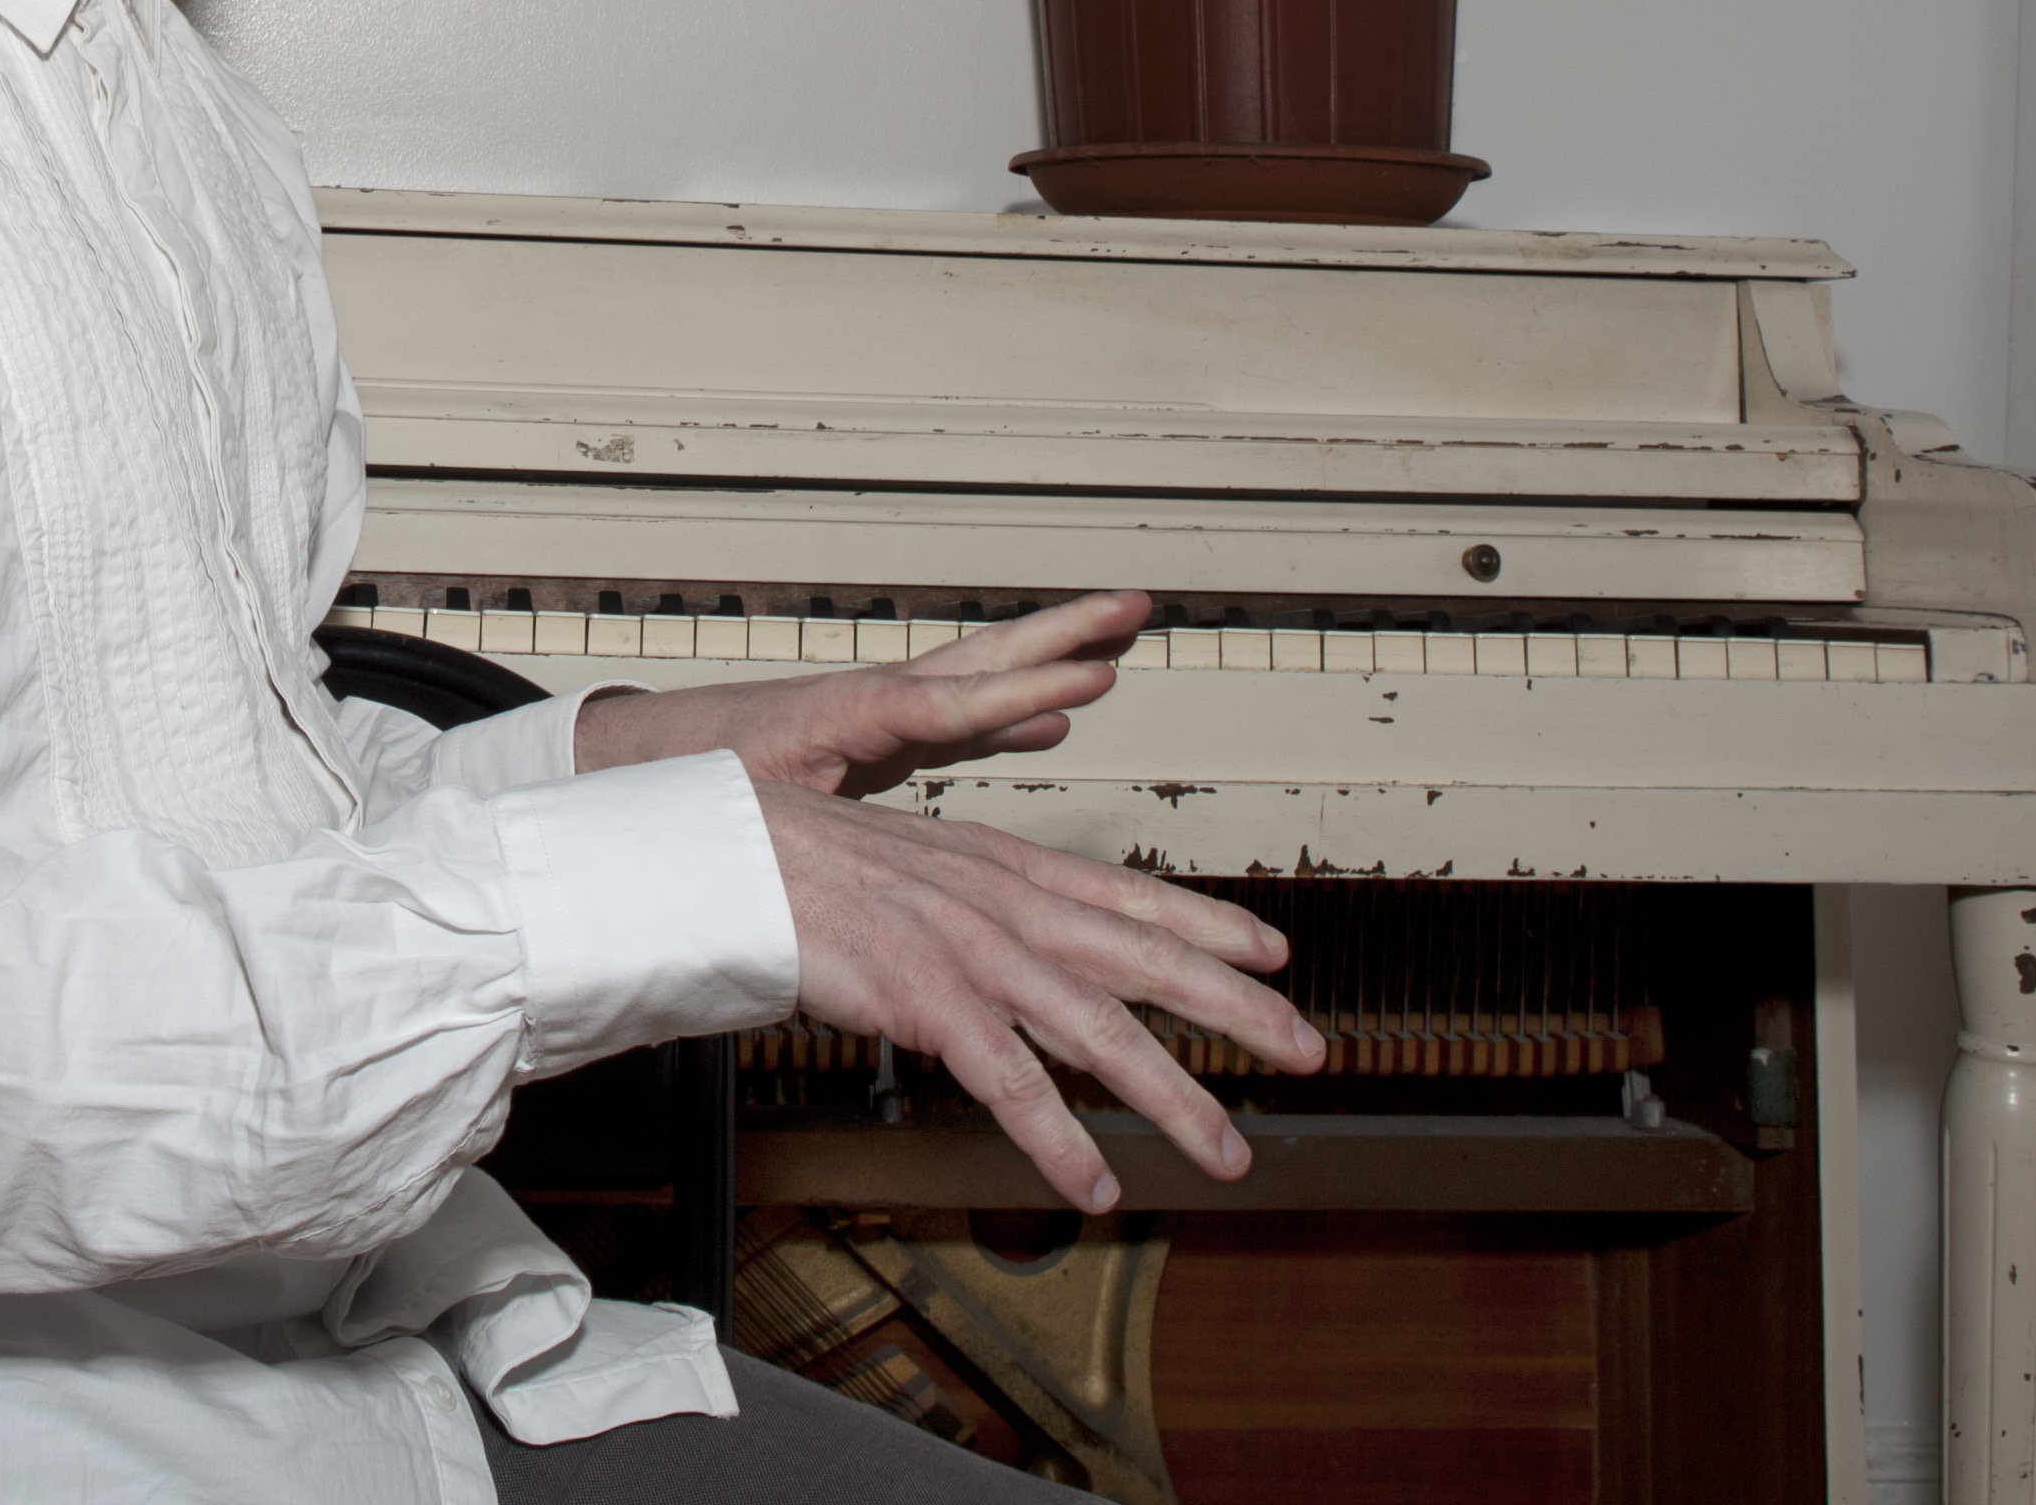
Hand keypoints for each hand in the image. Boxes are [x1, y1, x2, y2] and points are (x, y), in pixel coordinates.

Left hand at [571, 590, 1149, 798]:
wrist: (641, 760)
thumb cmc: (680, 781)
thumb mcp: (730, 806)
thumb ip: (776, 823)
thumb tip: (807, 838)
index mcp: (840, 717)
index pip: (940, 704)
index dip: (1011, 698)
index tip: (1083, 679)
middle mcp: (869, 701)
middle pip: (977, 661)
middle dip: (1056, 633)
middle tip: (1129, 609)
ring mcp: (878, 712)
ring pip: (977, 676)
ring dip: (1047, 656)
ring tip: (1118, 638)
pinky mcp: (876, 733)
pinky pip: (959, 715)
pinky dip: (1011, 710)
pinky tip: (1055, 717)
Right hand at [755, 785, 1324, 1207]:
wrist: (728, 854)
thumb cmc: (801, 863)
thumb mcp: (911, 865)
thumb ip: (971, 898)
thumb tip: (1009, 935)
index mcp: (1001, 867)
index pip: (1129, 895)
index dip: (1210, 924)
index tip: (1274, 952)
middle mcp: (1003, 903)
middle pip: (1146, 958)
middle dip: (1236, 1007)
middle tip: (1307, 1048)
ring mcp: (971, 951)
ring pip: (1100, 1030)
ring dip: (1174, 1096)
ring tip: (1228, 1148)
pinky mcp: (928, 1000)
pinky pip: (1011, 1083)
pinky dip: (1059, 1138)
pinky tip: (1095, 1181)